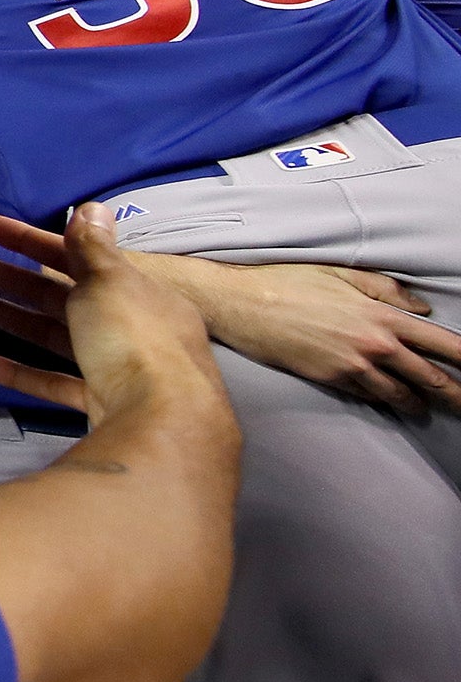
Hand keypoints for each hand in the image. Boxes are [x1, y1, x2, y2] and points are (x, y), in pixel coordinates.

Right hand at [0, 205, 216, 418]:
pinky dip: (17, 371)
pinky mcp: (97, 403)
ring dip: (0, 314)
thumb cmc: (134, 339)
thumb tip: (92, 206)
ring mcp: (110, 366)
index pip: (73, 255)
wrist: (162, 422)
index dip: (27, 239)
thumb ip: (92, 247)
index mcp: (131, 289)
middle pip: (52, 292)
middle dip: (0, 274)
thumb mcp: (110, 282)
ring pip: (47, 333)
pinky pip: (51, 381)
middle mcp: (124, 325)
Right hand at [149, 256, 460, 416]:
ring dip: (420, 404)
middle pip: (429, 376)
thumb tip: (421, 308)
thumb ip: (386, 289)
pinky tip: (392, 404)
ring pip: (401, 394)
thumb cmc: (287, 281)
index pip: (441, 342)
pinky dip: (384, 401)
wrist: (242, 304)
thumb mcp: (340, 272)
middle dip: (454, 392)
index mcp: (381, 315)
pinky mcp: (329, 379)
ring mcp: (352, 365)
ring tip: (429, 409)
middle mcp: (374, 344)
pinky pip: (368, 396)